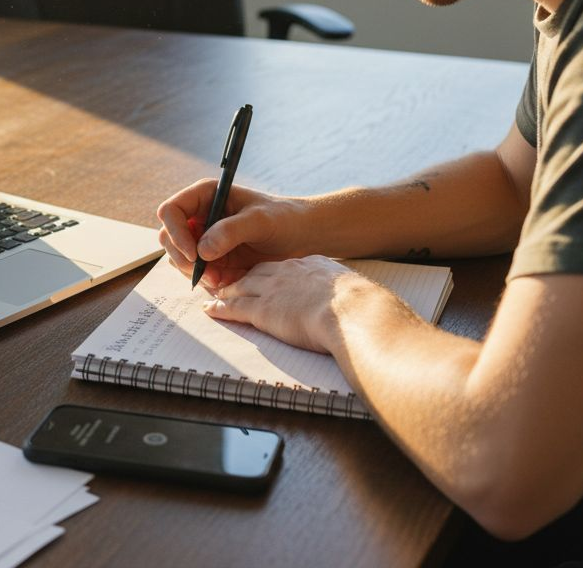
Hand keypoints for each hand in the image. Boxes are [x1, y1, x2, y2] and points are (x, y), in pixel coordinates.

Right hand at [156, 179, 304, 288]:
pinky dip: (206, 281)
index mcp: (205, 196)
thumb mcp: (260, 221)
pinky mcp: (212, 260)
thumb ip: (231, 231)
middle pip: (168, 238)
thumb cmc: (283, 219)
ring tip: (221, 279)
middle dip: (183, 259)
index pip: (171, 211)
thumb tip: (202, 250)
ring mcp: (203, 239)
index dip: (176, 233)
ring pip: (179, 259)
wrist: (302, 238)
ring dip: (194, 273)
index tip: (195, 254)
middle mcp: (199, 217)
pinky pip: (196, 273)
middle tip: (207, 274)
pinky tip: (228, 282)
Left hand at [205, 256, 409, 354]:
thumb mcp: (361, 297)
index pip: (288, 268)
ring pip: (241, 285)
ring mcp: (274, 289)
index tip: (269, 278)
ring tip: (215, 293)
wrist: (358, 313)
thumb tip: (372, 315)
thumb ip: (357, 302)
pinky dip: (219, 307)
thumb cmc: (367, 311)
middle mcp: (290, 272)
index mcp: (315, 267)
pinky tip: (210, 309)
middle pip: (259, 271)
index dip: (275, 274)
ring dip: (226, 289)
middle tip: (231, 279)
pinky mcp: (263, 310)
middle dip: (244, 275)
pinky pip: (234, 306)